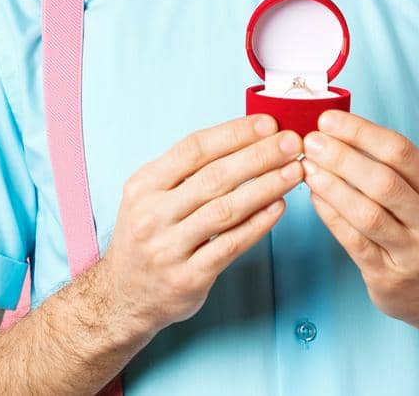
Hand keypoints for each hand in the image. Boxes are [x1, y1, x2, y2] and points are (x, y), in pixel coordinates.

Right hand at [98, 114, 303, 332]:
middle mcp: (152, 214)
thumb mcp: (149, 195)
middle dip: (259, 155)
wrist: (123, 295)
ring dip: (266, 187)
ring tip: (294, 170)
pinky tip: (279, 207)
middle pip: (214, 177)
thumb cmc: (149, 235)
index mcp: (144, 185)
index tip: (268, 123)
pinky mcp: (188, 278)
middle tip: (291, 142)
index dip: (234, 133)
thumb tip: (243, 137)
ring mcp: (169, 248)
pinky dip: (258, 224)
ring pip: (226, 210)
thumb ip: (186, 170)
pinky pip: (231, 245)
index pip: (194, 148)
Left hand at [300, 110, 418, 329]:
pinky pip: (354, 242)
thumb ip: (393, 168)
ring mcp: (412, 252)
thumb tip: (341, 133)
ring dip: (332, 187)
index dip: (361, 132)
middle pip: (383, 181)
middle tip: (311, 142)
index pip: (400, 151)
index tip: (329, 120)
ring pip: (367, 214)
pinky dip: (331, 217)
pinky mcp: (389, 277)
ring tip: (307, 168)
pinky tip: (315, 198)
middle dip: (342, 157)